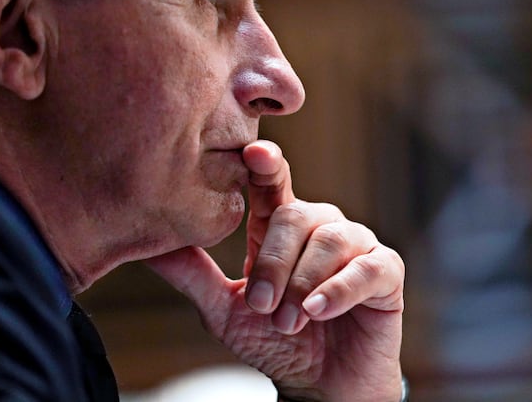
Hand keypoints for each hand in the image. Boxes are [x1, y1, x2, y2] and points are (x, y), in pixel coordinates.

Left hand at [143, 140, 404, 401]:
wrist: (319, 387)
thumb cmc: (275, 342)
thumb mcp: (225, 310)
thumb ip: (193, 275)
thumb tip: (146, 245)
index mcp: (281, 227)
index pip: (272, 185)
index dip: (265, 166)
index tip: (253, 153)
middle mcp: (319, 226)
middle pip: (295, 215)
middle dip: (273, 263)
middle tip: (262, 307)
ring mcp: (355, 246)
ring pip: (328, 239)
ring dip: (302, 284)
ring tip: (289, 322)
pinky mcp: (385, 271)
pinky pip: (366, 267)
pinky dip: (338, 289)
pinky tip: (319, 310)